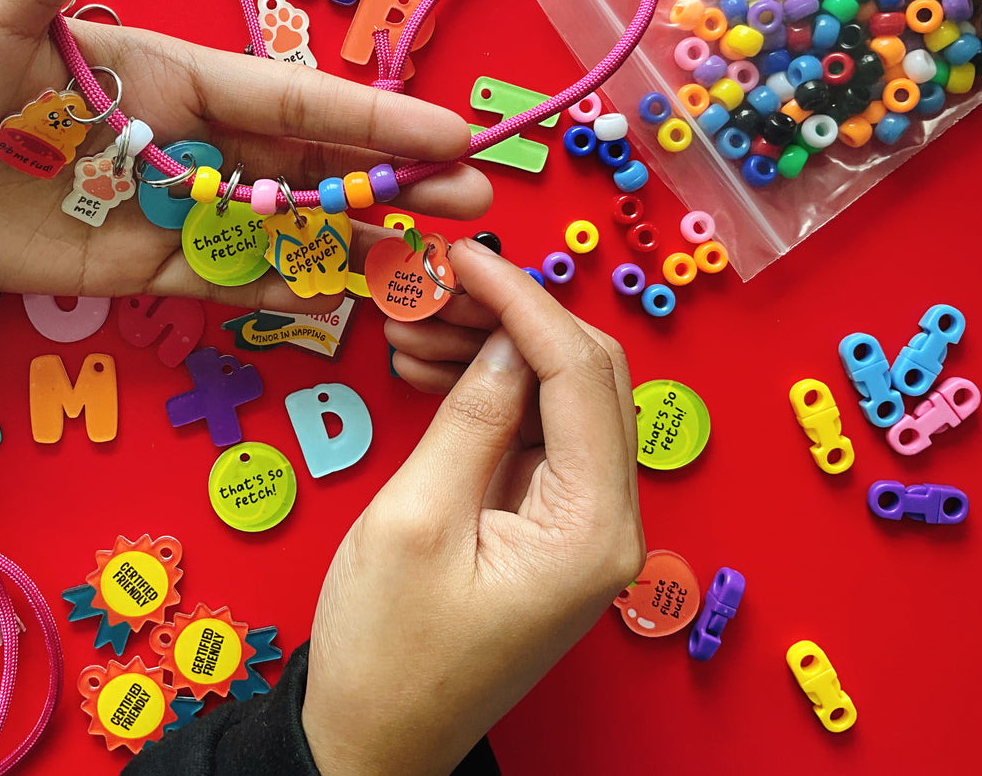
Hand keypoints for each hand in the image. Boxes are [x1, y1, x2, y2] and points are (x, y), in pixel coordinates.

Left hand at [0, 0, 490, 307]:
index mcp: (174, 77)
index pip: (294, 104)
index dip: (374, 121)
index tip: (449, 135)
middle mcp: (185, 146)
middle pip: (307, 172)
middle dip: (390, 189)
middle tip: (470, 207)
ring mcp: (163, 214)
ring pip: (276, 232)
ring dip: (350, 246)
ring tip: (425, 266)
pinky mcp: (129, 273)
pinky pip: (217, 284)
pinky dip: (273, 291)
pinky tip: (334, 300)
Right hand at [303, 239, 644, 775]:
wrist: (373, 740)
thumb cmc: (386, 650)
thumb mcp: (416, 518)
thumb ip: (472, 415)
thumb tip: (504, 336)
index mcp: (592, 529)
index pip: (580, 374)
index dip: (522, 300)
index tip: (464, 255)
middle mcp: (609, 524)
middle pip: (586, 378)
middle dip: (512, 318)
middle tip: (433, 284)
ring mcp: (583, 527)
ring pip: (559, 399)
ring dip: (495, 350)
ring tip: (415, 326)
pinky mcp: (550, 528)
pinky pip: (533, 435)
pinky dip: (488, 393)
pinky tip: (432, 370)